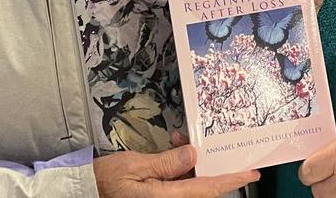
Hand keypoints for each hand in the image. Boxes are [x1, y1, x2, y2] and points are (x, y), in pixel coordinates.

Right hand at [93, 144, 258, 197]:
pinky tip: (174, 152)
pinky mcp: (159, 197)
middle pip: (204, 187)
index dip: (232, 180)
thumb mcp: (134, 166)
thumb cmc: (104, 182)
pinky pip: (180, 185)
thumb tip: (192, 154)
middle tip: (220, 148)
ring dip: (194, 164)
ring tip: (181, 142)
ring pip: (192, 185)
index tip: (250, 172)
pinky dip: (181, 169)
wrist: (85, 191)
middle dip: (212, 165)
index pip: (207, 188)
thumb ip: (165, 162)